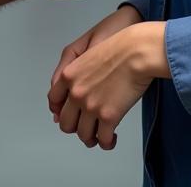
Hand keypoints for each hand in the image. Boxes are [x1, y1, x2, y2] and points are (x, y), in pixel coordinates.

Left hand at [51, 21, 166, 149]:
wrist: (137, 52)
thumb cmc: (119, 47)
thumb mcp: (87, 52)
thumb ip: (77, 72)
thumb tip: (73, 94)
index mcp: (69, 75)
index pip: (54, 100)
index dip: (60, 110)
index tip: (68, 113)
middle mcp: (76, 93)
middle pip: (65, 123)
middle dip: (75, 127)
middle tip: (84, 126)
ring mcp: (91, 106)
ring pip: (83, 135)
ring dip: (91, 138)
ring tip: (99, 134)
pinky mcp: (108, 117)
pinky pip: (103, 140)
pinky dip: (107, 143)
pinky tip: (112, 138)